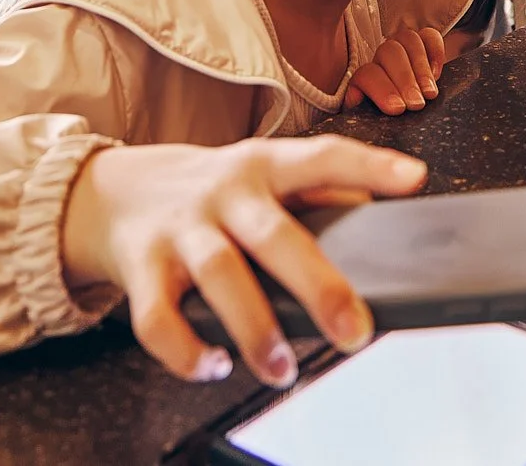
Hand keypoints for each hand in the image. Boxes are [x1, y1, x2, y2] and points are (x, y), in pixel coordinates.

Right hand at [60, 138, 427, 387]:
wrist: (111, 192)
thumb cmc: (210, 193)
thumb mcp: (262, 175)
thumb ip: (318, 191)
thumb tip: (374, 216)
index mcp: (263, 166)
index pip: (321, 157)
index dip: (368, 166)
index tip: (413, 179)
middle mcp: (222, 193)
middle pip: (273, 234)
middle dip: (316, 285)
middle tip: (352, 332)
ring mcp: (179, 230)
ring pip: (219, 276)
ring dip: (254, 329)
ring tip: (282, 368)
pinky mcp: (141, 268)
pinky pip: (158, 318)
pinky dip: (186, 351)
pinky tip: (215, 365)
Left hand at [343, 27, 445, 113]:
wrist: (399, 121)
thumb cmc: (383, 123)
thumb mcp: (372, 123)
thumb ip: (365, 114)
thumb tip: (356, 103)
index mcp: (362, 80)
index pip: (367, 73)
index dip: (381, 89)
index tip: (397, 109)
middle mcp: (381, 61)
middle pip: (389, 52)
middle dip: (405, 79)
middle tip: (416, 104)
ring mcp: (402, 50)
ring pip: (409, 39)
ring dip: (421, 67)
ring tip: (430, 94)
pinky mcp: (424, 46)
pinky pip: (429, 36)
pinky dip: (436, 51)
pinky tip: (438, 74)